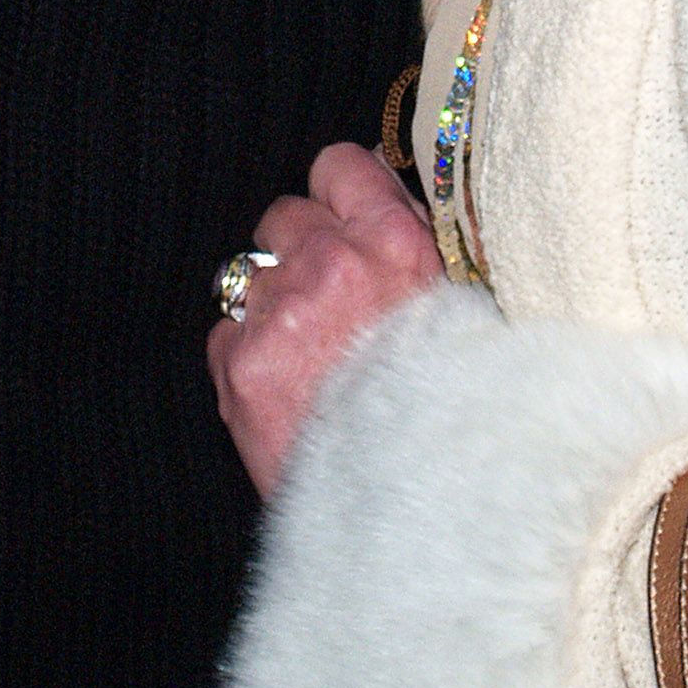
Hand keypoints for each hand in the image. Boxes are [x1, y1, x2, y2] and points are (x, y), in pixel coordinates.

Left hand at [207, 143, 443, 499]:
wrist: (423, 523)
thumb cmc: (454, 419)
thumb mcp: (461, 313)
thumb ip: (413, 249)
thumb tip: (380, 188)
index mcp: (397, 244)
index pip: (339, 165)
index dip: (341, 195)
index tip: (346, 222)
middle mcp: (334, 265)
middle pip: (285, 216)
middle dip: (301, 251)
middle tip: (331, 307)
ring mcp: (281, 313)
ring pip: (249, 273)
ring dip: (272, 305)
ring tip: (310, 359)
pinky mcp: (242, 366)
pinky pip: (226, 334)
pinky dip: (247, 358)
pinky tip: (288, 395)